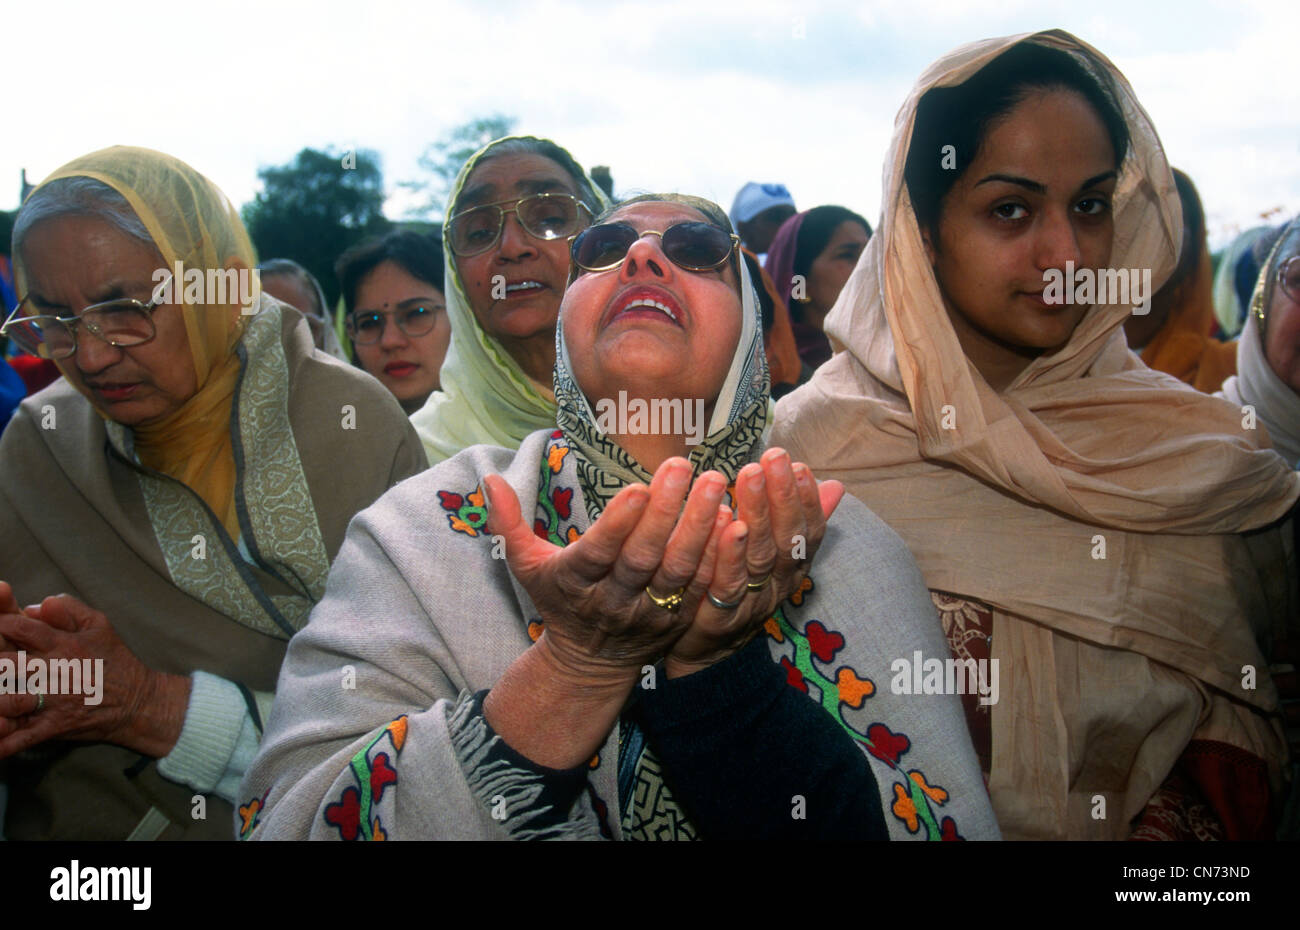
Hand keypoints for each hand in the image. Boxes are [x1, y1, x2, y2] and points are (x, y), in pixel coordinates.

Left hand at [0, 592, 190, 758]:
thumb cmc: (115, 661)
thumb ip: (69, 609)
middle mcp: (55, 671)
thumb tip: (34, 605)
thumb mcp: (100, 625)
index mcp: (64, 644)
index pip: (21, 628)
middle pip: (6, 664)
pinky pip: (22, 738)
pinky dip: (5, 744)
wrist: (138, 702)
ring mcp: (53, 700)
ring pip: (10, 701)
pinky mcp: (54, 726)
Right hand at [484, 457, 732, 687]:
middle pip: (642, 559)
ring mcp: (648, 612)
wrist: (589, 662)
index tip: (637, 486)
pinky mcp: (677, 619)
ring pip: (677, 572)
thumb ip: (507, 522)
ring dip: (699, 528)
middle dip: (665, 513)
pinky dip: (717, 558)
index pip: (597, 553)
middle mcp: (613, 600)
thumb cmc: (560, 599)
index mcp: (574, 582)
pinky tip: (733, 521)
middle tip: (686, 467)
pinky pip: (701, 588)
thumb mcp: (526, 566)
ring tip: (716, 484)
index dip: (617, 524)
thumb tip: (487, 478)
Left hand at [664, 449, 844, 677]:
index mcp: (791, 569)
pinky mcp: (718, 619)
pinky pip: (726, 584)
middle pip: (786, 540)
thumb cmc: (738, 591)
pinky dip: (728, 553)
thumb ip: (799, 521)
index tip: (800, 465)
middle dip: (782, 496)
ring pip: (759, 557)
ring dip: (757, 513)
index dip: (807, 500)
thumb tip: (836, 485)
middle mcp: (777, 586)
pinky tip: (724, 522)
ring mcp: (749, 604)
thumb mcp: (772, 555)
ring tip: (748, 475)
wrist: (704, 655)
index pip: (809, 533)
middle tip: (772, 458)